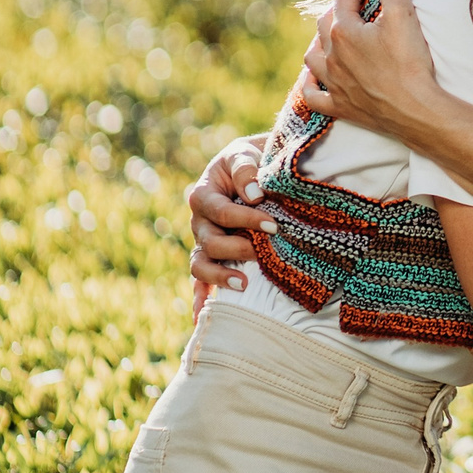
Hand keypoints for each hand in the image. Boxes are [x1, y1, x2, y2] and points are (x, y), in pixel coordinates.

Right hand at [185, 134, 271, 310]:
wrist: (253, 165)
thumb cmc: (251, 159)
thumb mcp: (245, 154)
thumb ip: (246, 169)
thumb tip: (255, 194)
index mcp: (203, 194)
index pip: (221, 212)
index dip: (246, 220)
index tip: (273, 225)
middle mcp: (200, 221)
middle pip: (210, 242)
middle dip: (238, 249)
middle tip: (265, 251)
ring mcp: (203, 241)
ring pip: (200, 265)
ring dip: (220, 276)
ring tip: (244, 284)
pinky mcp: (211, 256)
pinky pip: (200, 281)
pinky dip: (200, 299)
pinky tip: (204, 318)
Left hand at [297, 0, 443, 145]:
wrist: (415, 110)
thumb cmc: (410, 62)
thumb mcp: (404, 15)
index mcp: (344, 31)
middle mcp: (332, 56)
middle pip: (325, 23)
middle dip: (341, 7)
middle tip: (360, 0)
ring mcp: (333, 83)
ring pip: (313, 57)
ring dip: (319, 42)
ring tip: (331, 35)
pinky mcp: (339, 106)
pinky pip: (313, 95)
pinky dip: (310, 84)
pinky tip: (314, 78)